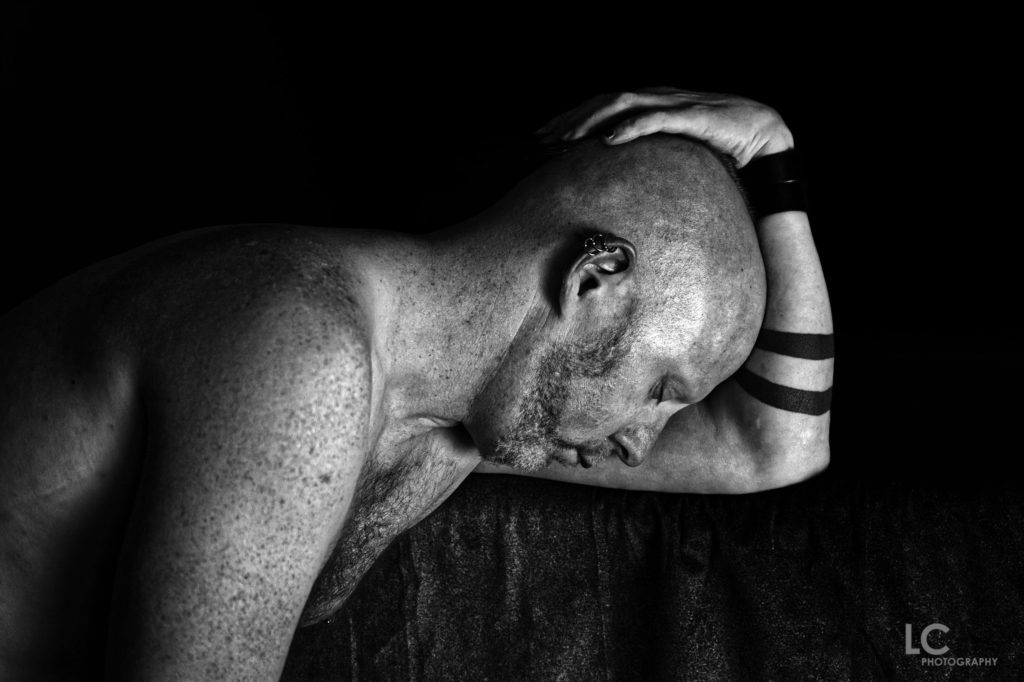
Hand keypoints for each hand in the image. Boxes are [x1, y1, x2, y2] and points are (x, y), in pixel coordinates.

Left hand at [535, 87, 793, 167]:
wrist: (763, 135)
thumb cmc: (719, 146)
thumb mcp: (673, 152)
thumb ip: (648, 158)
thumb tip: (618, 179)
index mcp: (650, 103)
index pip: (601, 106)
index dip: (570, 118)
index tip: (542, 138)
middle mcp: (657, 97)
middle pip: (603, 102)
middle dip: (570, 119)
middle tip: (541, 140)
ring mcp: (674, 103)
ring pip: (622, 104)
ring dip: (591, 120)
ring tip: (566, 139)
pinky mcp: (693, 116)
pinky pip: (655, 118)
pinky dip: (630, 127)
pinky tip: (610, 140)